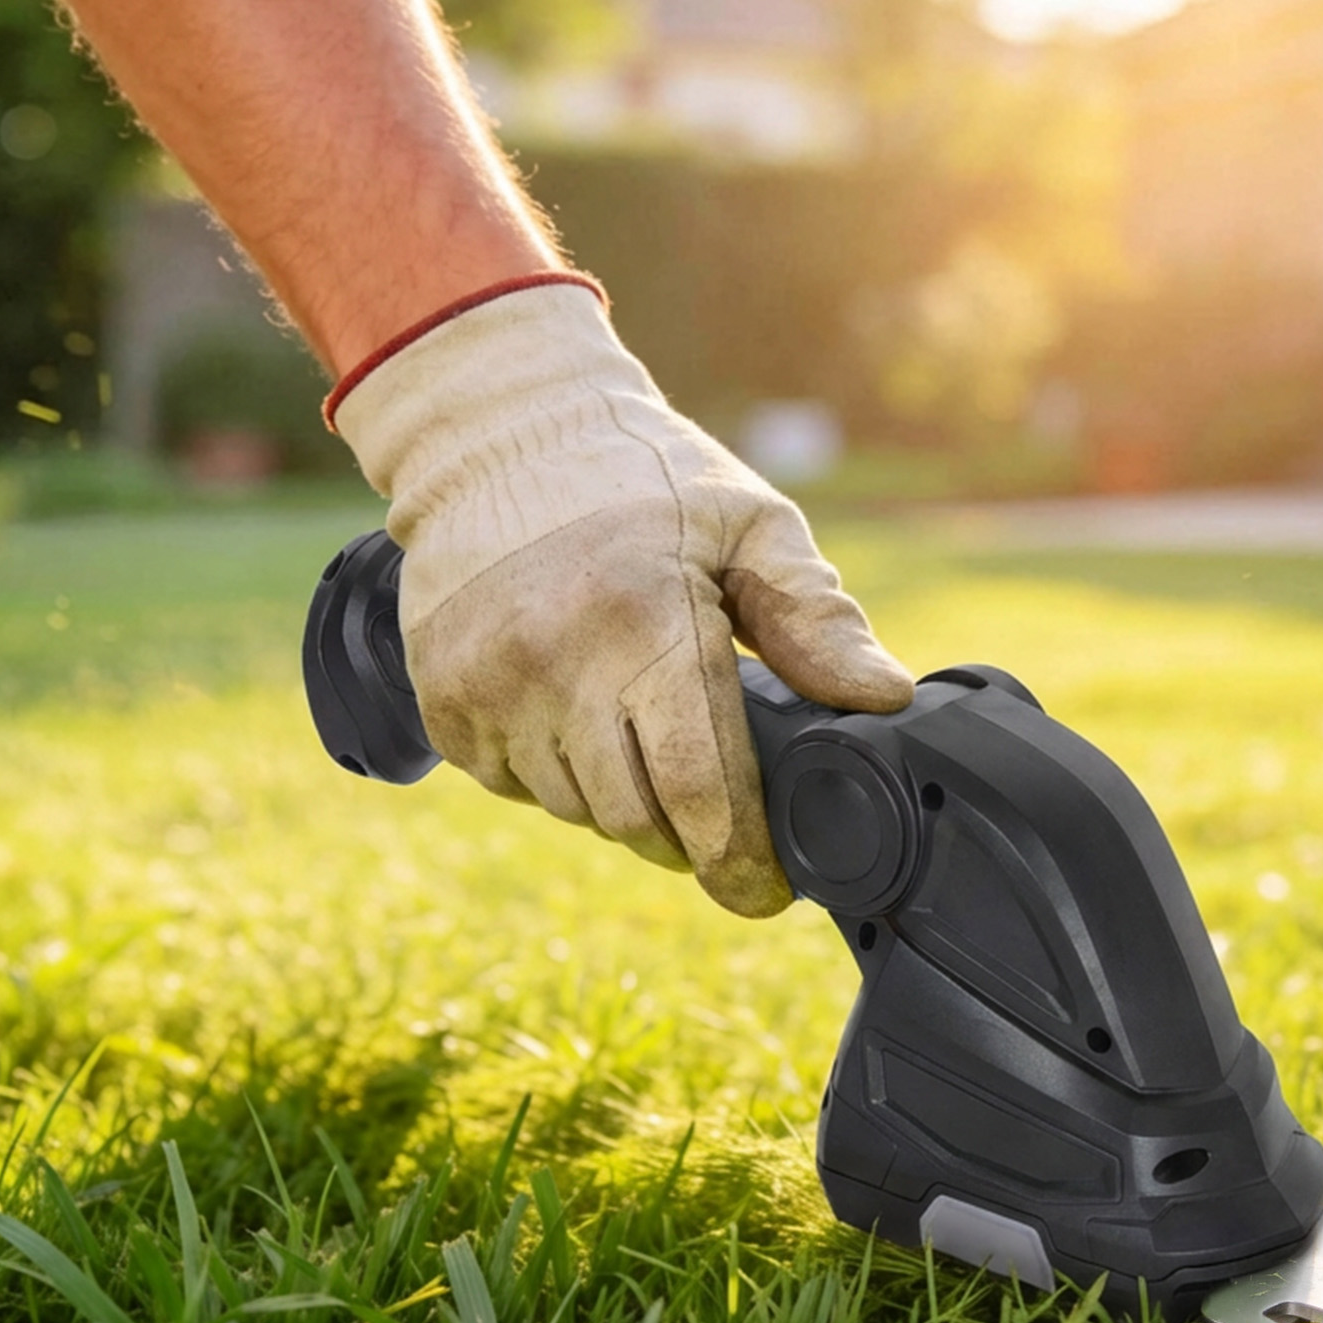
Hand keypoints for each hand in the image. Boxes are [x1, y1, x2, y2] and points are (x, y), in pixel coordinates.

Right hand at [331, 278, 914, 916]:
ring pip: (576, 811)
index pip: (700, 790)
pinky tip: (577, 718)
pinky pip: (513, 785)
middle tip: (718, 819)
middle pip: (638, 822)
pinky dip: (554, 774)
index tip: (768, 894)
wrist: (500, 429)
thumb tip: (883, 699)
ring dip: (622, 805)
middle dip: (690, 841)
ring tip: (645, 742)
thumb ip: (815, 618)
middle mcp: (553, 663)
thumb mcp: (749, 525)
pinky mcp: (439, 700)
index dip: (740, 860)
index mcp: (644, 623)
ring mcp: (485, 686)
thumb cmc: (645, 480)